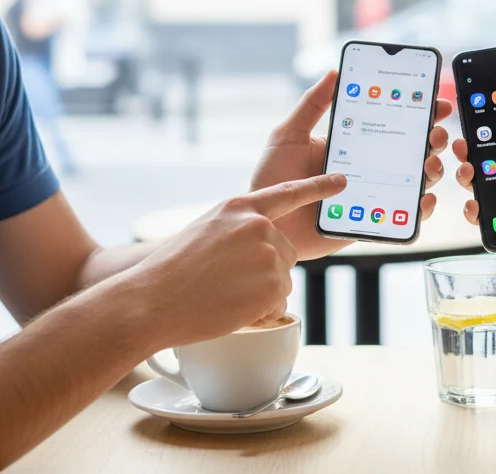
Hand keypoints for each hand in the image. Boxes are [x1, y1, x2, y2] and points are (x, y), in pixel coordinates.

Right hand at [133, 173, 347, 347]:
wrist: (152, 300)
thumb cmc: (171, 272)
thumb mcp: (205, 231)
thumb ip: (237, 229)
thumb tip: (262, 243)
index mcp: (239, 207)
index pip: (287, 194)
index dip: (317, 187)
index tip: (342, 181)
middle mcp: (258, 225)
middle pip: (285, 251)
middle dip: (266, 270)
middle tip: (227, 281)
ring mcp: (268, 254)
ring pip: (281, 280)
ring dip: (261, 293)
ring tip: (224, 294)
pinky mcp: (273, 285)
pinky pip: (278, 305)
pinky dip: (259, 314)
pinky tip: (231, 308)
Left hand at [251, 70, 452, 259]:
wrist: (265, 224)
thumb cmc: (272, 178)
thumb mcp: (289, 135)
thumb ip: (311, 105)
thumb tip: (334, 72)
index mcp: (353, 142)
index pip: (392, 121)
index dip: (419, 111)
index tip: (435, 100)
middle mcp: (369, 167)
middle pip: (413, 150)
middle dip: (433, 138)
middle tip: (436, 132)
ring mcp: (374, 194)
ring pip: (416, 182)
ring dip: (433, 171)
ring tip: (430, 165)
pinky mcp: (372, 221)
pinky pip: (403, 217)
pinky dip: (420, 210)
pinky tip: (424, 200)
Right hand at [452, 83, 495, 284]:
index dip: (486, 133)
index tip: (471, 120)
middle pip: (488, 166)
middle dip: (468, 155)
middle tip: (462, 147)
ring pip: (485, 193)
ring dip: (468, 181)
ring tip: (467, 173)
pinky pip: (494, 224)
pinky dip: (478, 216)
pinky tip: (474, 206)